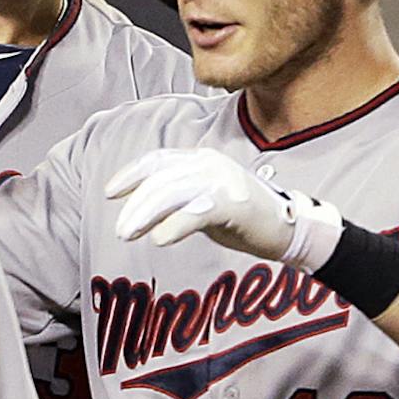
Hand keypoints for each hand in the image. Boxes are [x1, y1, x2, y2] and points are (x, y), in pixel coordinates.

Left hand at [107, 148, 340, 267]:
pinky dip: (173, 226)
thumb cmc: (244, 217)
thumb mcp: (204, 200)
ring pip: (171, 194)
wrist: (288, 229)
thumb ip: (177, 198)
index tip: (110, 192)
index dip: (131, 175)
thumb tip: (141, 210)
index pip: (157, 161)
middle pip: (159, 180)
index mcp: (201, 159)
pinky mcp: (234, 203)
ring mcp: (222, 181)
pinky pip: (194, 212)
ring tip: (129, 234)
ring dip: (144, 216)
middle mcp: (209, 164)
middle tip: (120, 230)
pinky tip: (158, 239)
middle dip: (134, 205)